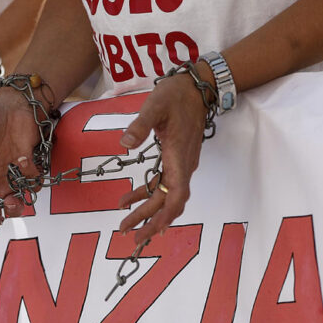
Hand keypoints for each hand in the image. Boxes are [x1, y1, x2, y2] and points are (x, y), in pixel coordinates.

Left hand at [117, 68, 209, 244]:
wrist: (197, 87)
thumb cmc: (176, 95)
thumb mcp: (155, 106)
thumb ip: (140, 125)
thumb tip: (125, 144)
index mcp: (178, 157)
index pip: (175, 195)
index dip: (163, 216)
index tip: (148, 231)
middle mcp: (182, 165)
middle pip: (168, 201)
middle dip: (149, 220)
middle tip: (128, 235)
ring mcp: (180, 163)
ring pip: (164, 194)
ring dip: (147, 210)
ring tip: (125, 222)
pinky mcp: (175, 158)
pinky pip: (162, 183)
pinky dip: (146, 193)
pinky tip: (128, 198)